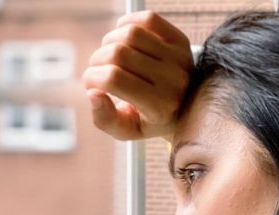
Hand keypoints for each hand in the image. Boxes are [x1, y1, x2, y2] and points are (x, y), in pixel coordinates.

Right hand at [82, 11, 193, 140]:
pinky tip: (125, 41)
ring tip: (112, 58)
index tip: (90, 85)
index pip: (114, 78)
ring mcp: (180, 59)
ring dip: (109, 42)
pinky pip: (148, 19)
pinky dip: (128, 24)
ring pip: (130, 33)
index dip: (92, 78)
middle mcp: (174, 81)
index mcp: (160, 107)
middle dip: (97, 61)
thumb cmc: (151, 119)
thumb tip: (93, 94)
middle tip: (99, 71)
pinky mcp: (182, 41)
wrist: (187, 108)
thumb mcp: (128, 130)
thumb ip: (106, 120)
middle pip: (118, 53)